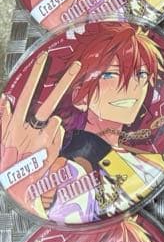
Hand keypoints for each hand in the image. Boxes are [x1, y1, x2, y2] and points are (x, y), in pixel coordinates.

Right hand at [1, 53, 78, 177]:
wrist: (14, 184)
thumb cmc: (9, 160)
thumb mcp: (2, 136)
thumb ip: (3, 117)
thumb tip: (5, 98)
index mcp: (14, 121)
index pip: (27, 92)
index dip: (36, 75)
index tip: (44, 57)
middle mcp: (29, 127)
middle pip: (49, 99)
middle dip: (64, 82)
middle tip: (77, 65)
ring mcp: (41, 137)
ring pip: (55, 120)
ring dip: (52, 126)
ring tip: (41, 139)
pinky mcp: (51, 150)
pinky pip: (58, 137)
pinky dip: (54, 139)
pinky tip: (46, 148)